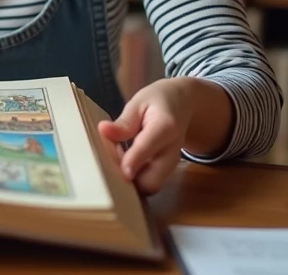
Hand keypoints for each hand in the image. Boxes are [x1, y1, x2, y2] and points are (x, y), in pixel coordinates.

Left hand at [97, 78, 193, 194]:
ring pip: (151, 186)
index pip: (147, 149)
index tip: (120, 171)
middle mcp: (172, 151)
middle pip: (152, 180)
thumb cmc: (158, 102)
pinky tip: (125, 161)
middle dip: (128, 179)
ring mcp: (172, 164)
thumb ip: (124, 121)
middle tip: (109, 162)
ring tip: (117, 158)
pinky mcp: (168, 171)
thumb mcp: (139, 103)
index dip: (132, 162)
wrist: (183, 105)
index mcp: (165, 127)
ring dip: (131, 180)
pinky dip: (136, 178)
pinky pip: (151, 182)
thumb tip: (103, 130)